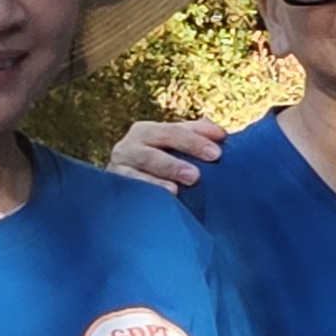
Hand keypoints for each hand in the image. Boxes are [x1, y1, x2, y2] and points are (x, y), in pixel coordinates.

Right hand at [109, 117, 228, 189]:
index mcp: (148, 132)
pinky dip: (140, 197)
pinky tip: (155, 204)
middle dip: (173, 164)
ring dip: (154, 183)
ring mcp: (118, 170)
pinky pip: (127, 194)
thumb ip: (198, 135)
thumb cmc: (161, 161)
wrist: (128, 186)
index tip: (216, 154)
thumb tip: (221, 134)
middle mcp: (129, 147)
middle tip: (195, 176)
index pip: (173, 132)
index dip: (194, 142)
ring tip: (174, 191)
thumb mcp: (176, 145)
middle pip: (151, 154)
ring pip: (135, 175)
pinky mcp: (114, 190)